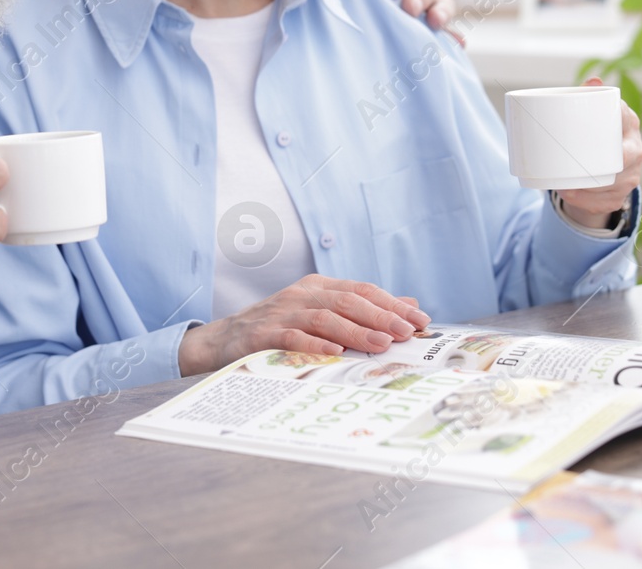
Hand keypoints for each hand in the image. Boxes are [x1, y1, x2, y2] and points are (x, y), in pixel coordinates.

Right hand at [176, 276, 431, 375]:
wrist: (221, 342)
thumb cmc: (276, 329)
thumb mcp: (318, 313)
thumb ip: (360, 309)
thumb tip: (409, 305)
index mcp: (316, 287)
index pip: (360, 289)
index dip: (391, 303)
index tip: (420, 320)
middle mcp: (300, 295)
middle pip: (347, 300)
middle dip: (381, 316)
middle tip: (407, 333)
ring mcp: (280, 313)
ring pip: (324, 317)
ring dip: (356, 331)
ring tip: (381, 344)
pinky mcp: (262, 334)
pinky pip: (292, 337)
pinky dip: (315, 345)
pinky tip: (335, 354)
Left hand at [554, 78, 641, 228]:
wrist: (602, 164)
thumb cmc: (595, 132)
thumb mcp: (593, 114)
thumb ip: (588, 96)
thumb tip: (593, 80)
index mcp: (629, 125)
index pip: (626, 119)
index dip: (615, 120)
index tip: (595, 121)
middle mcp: (636, 150)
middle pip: (624, 159)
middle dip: (600, 164)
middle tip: (570, 163)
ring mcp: (631, 176)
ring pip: (614, 184)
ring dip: (588, 187)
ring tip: (563, 184)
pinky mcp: (621, 196)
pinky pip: (606, 202)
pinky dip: (586, 201)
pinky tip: (572, 196)